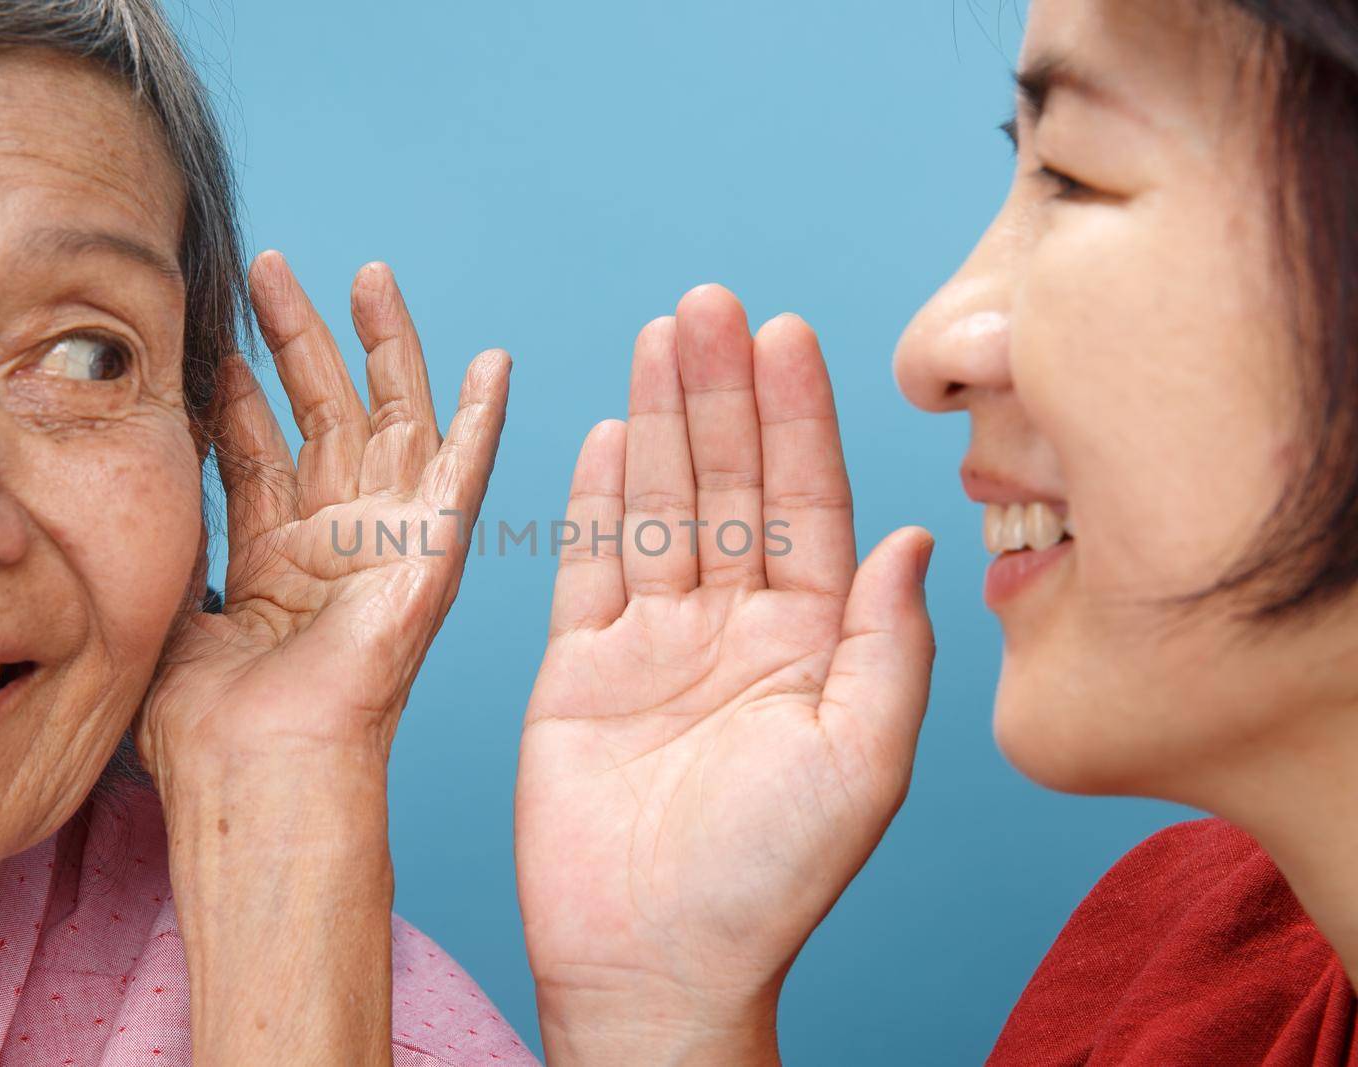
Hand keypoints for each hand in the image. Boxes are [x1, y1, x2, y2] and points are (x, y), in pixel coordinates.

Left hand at [137, 251, 509, 780]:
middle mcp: (334, 545)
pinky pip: (464, 478)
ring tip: (366, 274)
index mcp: (274, 563)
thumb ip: (170, 546)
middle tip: (270, 268)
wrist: (260, 772)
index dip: (239, 392)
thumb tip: (129, 490)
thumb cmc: (208, 725)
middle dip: (299, 339)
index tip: (214, 336)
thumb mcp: (168, 612)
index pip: (261, 453)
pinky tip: (494, 363)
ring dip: (382, 348)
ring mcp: (384, 547)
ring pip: (389, 423)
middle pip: (324, 417)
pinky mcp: (429, 557)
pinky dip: (484, 421)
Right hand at [515, 285, 933, 1064]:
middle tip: (710, 303)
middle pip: (728, 485)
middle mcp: (736, 628)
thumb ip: (887, 642)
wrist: (650, 961)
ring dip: (660, 422)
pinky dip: (594, 501)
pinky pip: (587, 566)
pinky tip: (606, 432)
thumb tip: (916, 536)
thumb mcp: (861, 758)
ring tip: (659, 336)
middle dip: (721, 393)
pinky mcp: (579, 667)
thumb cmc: (768, 878)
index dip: (798, 418)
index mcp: (811, 643)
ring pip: (660, 508)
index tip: (789, 333)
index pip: (807, 504)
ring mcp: (655, 643)